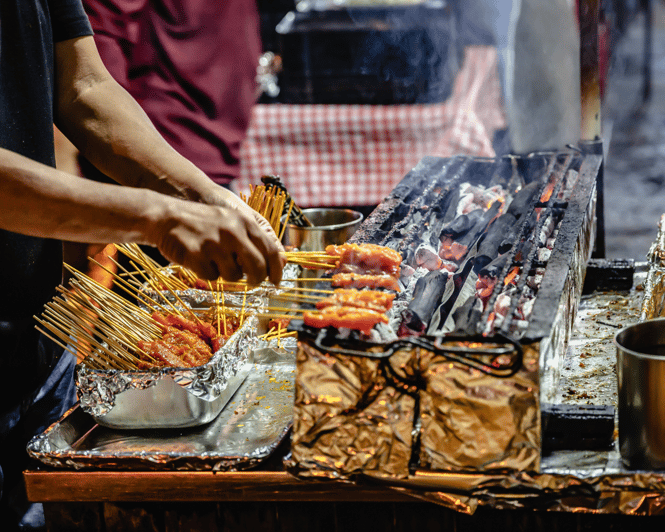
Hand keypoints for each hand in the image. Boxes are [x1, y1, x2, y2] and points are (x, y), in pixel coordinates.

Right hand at [153, 197, 283, 286]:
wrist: (165, 217)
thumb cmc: (203, 223)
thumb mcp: (232, 222)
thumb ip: (256, 239)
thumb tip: (283, 262)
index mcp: (245, 222)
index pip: (272, 250)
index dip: (277, 270)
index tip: (276, 281)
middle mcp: (232, 231)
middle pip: (258, 268)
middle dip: (257, 279)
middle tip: (253, 282)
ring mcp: (214, 243)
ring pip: (234, 276)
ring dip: (227, 274)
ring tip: (215, 260)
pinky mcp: (197, 255)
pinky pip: (211, 277)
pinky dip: (207, 273)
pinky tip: (199, 260)